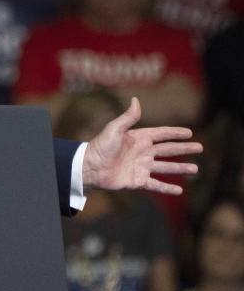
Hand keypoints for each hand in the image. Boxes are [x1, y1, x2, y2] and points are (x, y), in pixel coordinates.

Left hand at [82, 97, 200, 194]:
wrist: (89, 168)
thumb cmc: (100, 147)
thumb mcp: (114, 129)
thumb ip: (128, 117)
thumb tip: (135, 99)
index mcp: (138, 138)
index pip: (161, 134)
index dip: (175, 133)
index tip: (189, 132)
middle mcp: (142, 152)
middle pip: (168, 150)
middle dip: (184, 149)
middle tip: (200, 148)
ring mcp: (141, 167)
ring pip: (166, 168)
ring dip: (180, 168)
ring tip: (195, 169)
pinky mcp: (138, 181)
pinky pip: (156, 185)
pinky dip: (168, 188)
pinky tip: (179, 190)